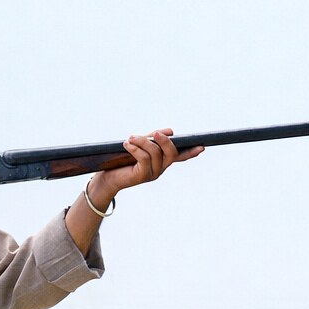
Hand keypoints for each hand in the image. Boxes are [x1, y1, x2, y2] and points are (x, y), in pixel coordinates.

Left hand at [87, 129, 203, 203]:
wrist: (107, 176)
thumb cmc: (122, 159)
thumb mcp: (139, 144)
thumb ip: (152, 138)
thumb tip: (170, 131)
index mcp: (162, 160)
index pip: (179, 156)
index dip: (191, 152)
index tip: (202, 147)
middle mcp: (160, 168)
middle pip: (171, 153)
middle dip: (164, 141)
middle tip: (155, 133)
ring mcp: (153, 173)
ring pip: (155, 153)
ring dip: (142, 142)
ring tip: (130, 138)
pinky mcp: (142, 176)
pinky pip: (144, 158)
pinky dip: (135, 148)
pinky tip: (127, 144)